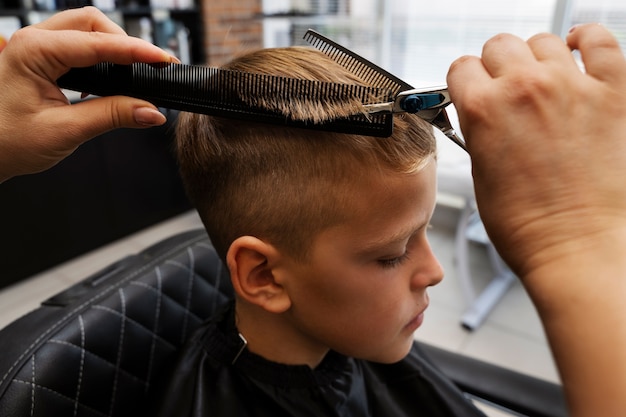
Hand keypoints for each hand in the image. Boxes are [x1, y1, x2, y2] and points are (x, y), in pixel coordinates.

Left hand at [0, 7, 178, 181]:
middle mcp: (34, 42)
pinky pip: (78, 45)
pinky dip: (101, 56)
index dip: (137, 51)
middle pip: (93, 23)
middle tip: (152, 67)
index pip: (99, 43)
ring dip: (114, 47)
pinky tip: (111, 76)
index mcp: (34, 51)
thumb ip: (113, 116)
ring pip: (87, 30)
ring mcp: (37, 48)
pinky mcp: (42, 60)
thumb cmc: (7, 142)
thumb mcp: (66, 131)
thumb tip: (151, 111)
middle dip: (126, 42)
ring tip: (136, 71)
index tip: (164, 61)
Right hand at [447, 24, 625, 276]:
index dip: (464, 81)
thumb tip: (484, 114)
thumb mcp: (480, 175)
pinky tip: (577, 51)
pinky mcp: (613, 92)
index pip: (461, 67)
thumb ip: (479, 132)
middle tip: (505, 90)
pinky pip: (599, 39)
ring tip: (542, 80)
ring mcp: (571, 86)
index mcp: (483, 111)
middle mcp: (525, 89)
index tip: (472, 90)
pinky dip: (585, 40)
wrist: (578, 248)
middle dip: (496, 67)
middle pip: (499, 46)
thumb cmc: (528, 226)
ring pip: (543, 41)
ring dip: (536, 58)